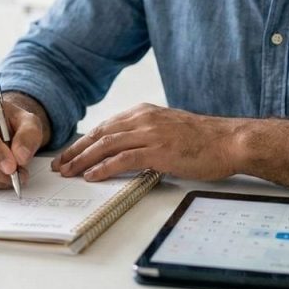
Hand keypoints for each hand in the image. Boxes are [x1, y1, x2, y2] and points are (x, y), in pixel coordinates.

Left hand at [51, 103, 240, 180]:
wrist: (229, 141)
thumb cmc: (203, 139)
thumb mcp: (168, 128)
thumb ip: (146, 134)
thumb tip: (126, 150)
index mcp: (144, 113)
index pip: (105, 127)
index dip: (84, 141)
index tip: (69, 153)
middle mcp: (143, 119)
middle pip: (100, 134)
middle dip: (76, 150)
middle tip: (59, 164)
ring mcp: (151, 134)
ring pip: (106, 145)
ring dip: (83, 160)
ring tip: (68, 172)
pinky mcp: (159, 151)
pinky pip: (123, 159)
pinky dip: (104, 167)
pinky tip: (91, 176)